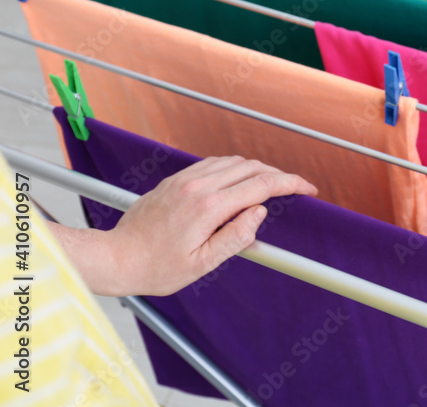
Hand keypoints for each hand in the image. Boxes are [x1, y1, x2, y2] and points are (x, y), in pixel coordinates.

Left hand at [53, 156, 317, 296]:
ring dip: (258, 169)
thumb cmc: (156, 268)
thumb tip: (259, 213)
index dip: (290, 184)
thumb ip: (235, 237)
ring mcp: (185, 180)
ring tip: (271, 185)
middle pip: (251, 167)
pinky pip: (214, 163)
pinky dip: (235, 167)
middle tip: (294, 189)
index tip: (307, 189)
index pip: (261, 185)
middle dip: (279, 175)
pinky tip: (239, 180)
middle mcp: (198, 186)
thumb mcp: (202, 264)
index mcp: (208, 207)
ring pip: (233, 161)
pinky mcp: (175, 180)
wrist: (115, 257)